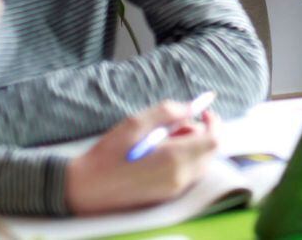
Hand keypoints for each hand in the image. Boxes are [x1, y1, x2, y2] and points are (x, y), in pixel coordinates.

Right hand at [65, 101, 219, 214]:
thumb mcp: (135, 123)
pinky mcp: (168, 195)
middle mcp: (180, 178)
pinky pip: (190, 174)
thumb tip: (191, 106)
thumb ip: (167, 112)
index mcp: (174, 159)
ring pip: (201, 163)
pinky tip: (161, 151)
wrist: (87, 188)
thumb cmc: (108, 155)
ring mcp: (175, 189)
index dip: (214, 122)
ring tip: (164, 136)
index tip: (204, 111)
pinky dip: (186, 158)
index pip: (214, 140)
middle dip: (202, 132)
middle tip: (177, 122)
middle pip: (210, 152)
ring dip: (193, 145)